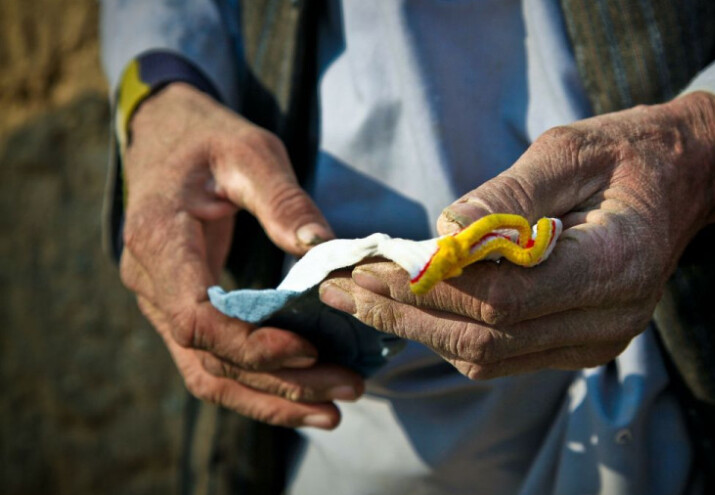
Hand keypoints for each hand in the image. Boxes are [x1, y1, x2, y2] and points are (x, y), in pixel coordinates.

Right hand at [120, 83, 363, 427]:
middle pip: (209, 357)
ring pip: (208, 373)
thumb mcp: (250, 151)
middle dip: (281, 382)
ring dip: (271, 399)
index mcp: (158, 239)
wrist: (164, 136)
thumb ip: (284, 200)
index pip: (194, 317)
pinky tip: (303, 398)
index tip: (309, 349)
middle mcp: (149, 281)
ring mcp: (160, 302)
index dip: (250, 344)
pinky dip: (256, 387)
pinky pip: (210, 363)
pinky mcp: (180, 310)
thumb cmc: (208, 139)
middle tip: (348, 388)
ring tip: (334, 411)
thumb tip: (324, 249)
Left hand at [319, 92, 714, 378]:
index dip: (433, 288)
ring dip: (419, 329)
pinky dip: (449, 332)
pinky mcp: (579, 345)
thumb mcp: (570, 151)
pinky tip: (408, 306)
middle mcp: (610, 319)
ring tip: (360, 296)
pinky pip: (502, 355)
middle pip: (488, 339)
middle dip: (408, 315)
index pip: (506, 298)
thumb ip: (510, 196)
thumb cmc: (626, 154)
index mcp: (616, 265)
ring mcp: (596, 342)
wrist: (681, 181)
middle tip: (344, 287)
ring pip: (488, 357)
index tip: (372, 265)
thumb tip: (443, 228)